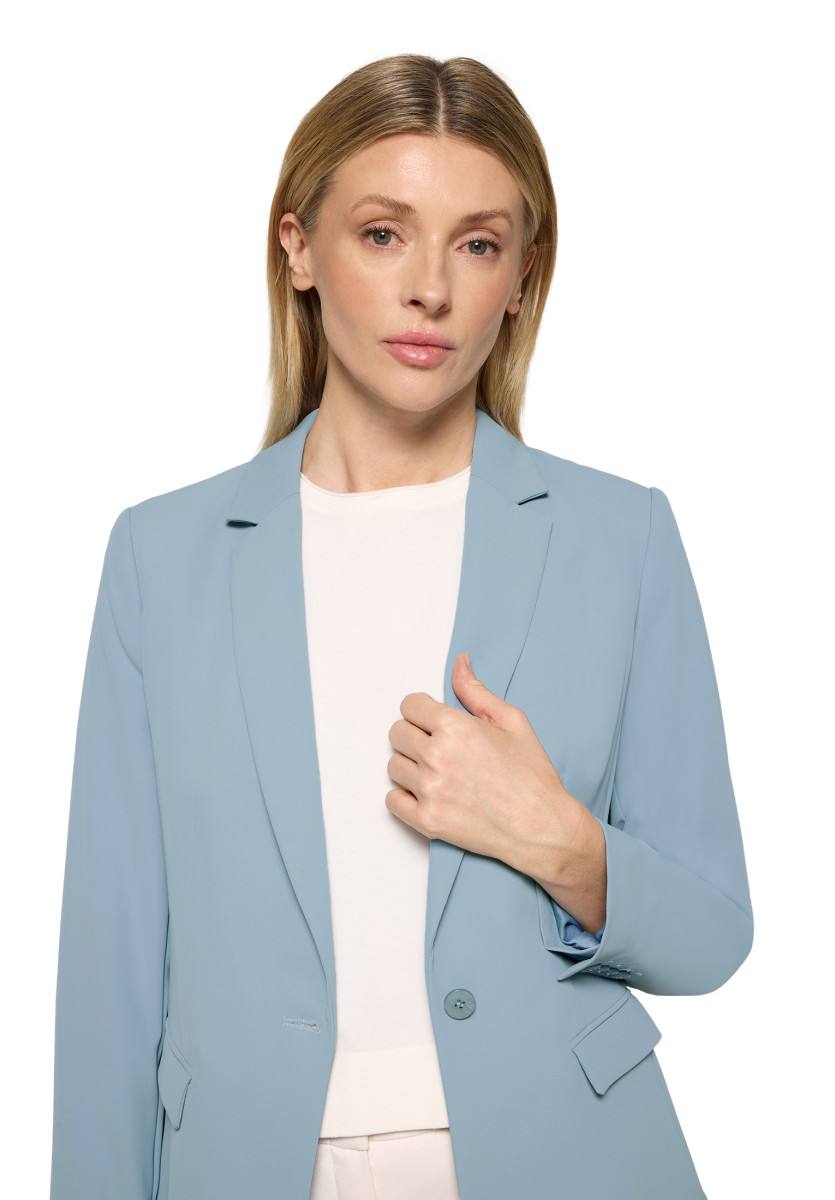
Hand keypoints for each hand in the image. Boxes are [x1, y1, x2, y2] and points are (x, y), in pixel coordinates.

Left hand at [385, 650, 591, 881]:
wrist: (542, 827)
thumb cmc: (532, 774)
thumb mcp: (512, 721)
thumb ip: (476, 691)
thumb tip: (459, 662)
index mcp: (454, 726)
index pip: (409, 705)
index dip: (422, 710)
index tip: (433, 720)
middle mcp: (436, 756)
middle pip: (397, 733)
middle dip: (414, 734)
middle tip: (438, 746)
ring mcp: (429, 790)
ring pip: (393, 765)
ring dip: (411, 765)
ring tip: (438, 772)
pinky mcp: (427, 820)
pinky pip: (392, 800)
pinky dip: (405, 796)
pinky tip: (429, 793)